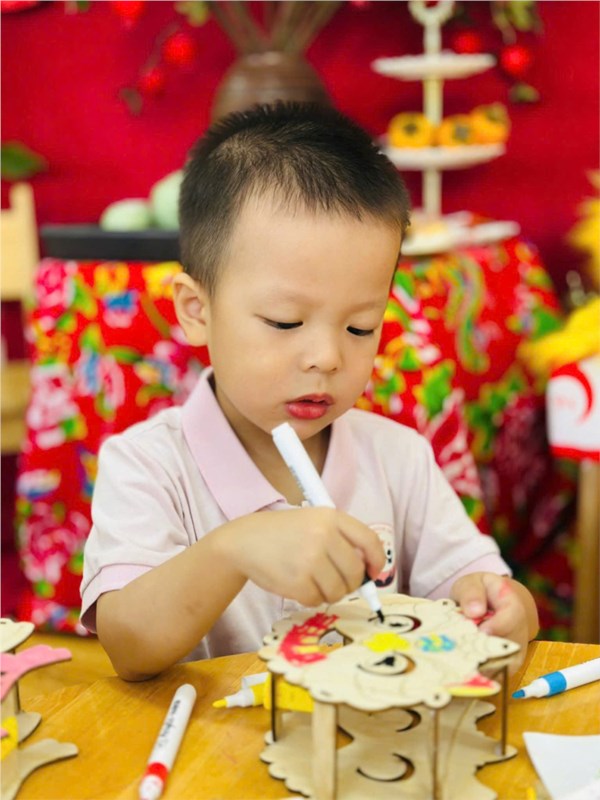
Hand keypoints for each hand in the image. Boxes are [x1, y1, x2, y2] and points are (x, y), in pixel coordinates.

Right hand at [214, 507, 385, 606]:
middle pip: (356, 572)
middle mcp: (324, 535)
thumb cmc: (282, 533)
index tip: (373, 572)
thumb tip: (368, 572)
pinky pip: (317, 600)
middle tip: (338, 583)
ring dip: (329, 592)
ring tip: (313, 581)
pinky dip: (311, 598)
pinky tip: (298, 585)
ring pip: (339, 590)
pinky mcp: (298, 581)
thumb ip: (340, 539)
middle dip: (351, 583)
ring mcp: (311, 559)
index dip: (377, 560)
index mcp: (331, 517)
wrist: (244, 541)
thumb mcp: (312, 521)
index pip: (369, 541)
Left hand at [450, 572, 538, 668]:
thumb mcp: (472, 583)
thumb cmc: (480, 593)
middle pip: (511, 645)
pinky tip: (465, 675)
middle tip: (465, 655)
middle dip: (489, 652)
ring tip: (462, 667)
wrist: (494, 605)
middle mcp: (520, 630)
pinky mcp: (509, 665)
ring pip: (507, 665)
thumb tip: (474, 611)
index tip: (482, 631)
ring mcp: (517, 650)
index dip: (498, 625)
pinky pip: (500, 675)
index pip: (513, 616)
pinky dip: (484, 677)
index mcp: (512, 604)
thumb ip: (471, 593)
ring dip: (485, 668)